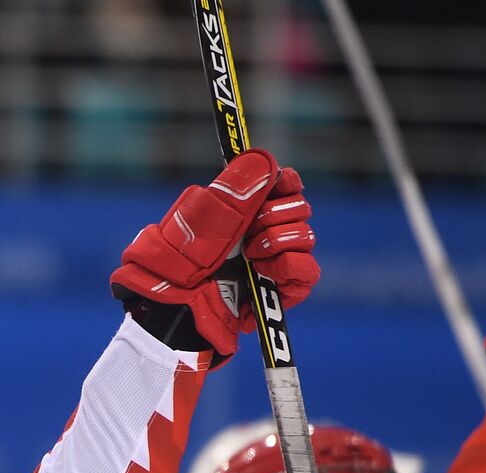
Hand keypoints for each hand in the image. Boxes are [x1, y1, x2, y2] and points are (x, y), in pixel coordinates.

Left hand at [110, 149, 318, 355]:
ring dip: (279, 240)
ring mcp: (274, 262)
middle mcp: (262, 233)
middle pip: (300, 207)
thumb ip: (236, 186)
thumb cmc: (180, 260)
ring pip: (306, 236)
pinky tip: (264, 271)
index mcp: (245, 209)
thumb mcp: (202, 214)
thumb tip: (264, 157)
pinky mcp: (281, 291)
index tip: (277, 184)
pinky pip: (308, 271)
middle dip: (276, 214)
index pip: (286, 184)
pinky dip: (289, 267)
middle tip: (249, 231)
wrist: (178, 302)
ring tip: (250, 256)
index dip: (286, 182)